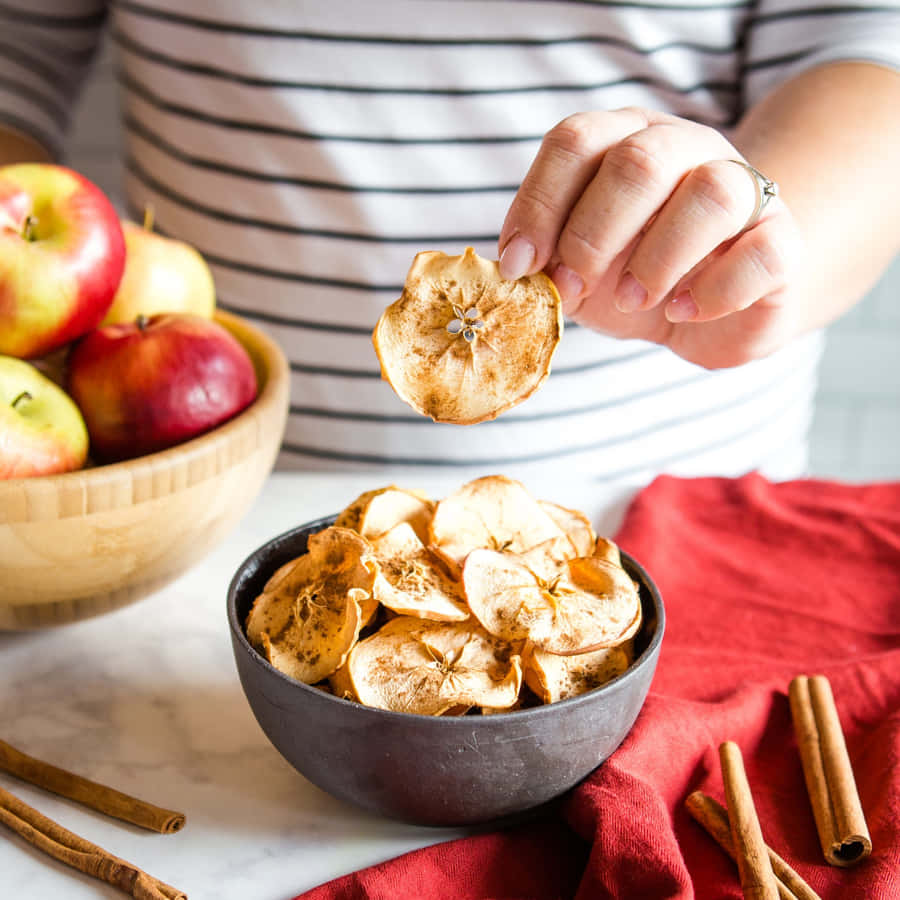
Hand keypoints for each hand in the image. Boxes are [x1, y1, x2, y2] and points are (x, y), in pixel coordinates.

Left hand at [498, 108, 806, 368]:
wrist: (708, 306)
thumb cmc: (631, 275)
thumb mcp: (577, 266)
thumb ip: (548, 257)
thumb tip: (515, 270)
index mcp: (624, 141)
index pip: (575, 141)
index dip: (539, 204)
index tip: (519, 266)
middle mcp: (685, 149)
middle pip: (639, 161)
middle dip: (592, 235)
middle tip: (572, 287)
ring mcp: (743, 188)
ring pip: (710, 193)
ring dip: (656, 259)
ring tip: (631, 301)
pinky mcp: (780, 240)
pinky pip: (762, 251)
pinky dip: (714, 290)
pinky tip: (681, 311)